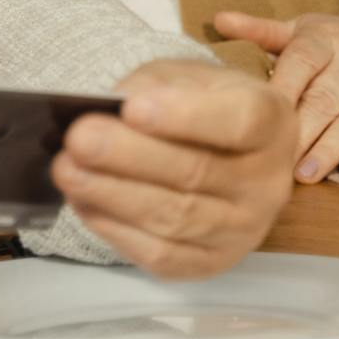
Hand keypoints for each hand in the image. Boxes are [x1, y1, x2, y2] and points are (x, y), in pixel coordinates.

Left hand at [51, 60, 294, 278]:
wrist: (217, 148)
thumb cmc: (198, 104)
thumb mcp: (184, 75)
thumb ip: (154, 84)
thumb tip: (114, 106)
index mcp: (272, 122)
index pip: (239, 122)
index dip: (185, 116)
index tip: (132, 108)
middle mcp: (267, 182)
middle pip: (197, 173)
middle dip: (129, 156)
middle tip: (78, 138)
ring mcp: (244, 229)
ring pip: (176, 218)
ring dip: (113, 194)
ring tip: (67, 169)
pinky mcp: (212, 262)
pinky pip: (163, 254)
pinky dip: (116, 229)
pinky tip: (83, 202)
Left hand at [215, 10, 338, 181]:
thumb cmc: (338, 44)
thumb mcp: (302, 31)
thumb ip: (262, 31)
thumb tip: (219, 20)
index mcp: (326, 38)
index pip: (301, 60)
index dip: (282, 86)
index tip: (260, 113)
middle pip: (326, 96)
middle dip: (302, 130)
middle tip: (277, 159)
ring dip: (332, 146)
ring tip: (307, 172)